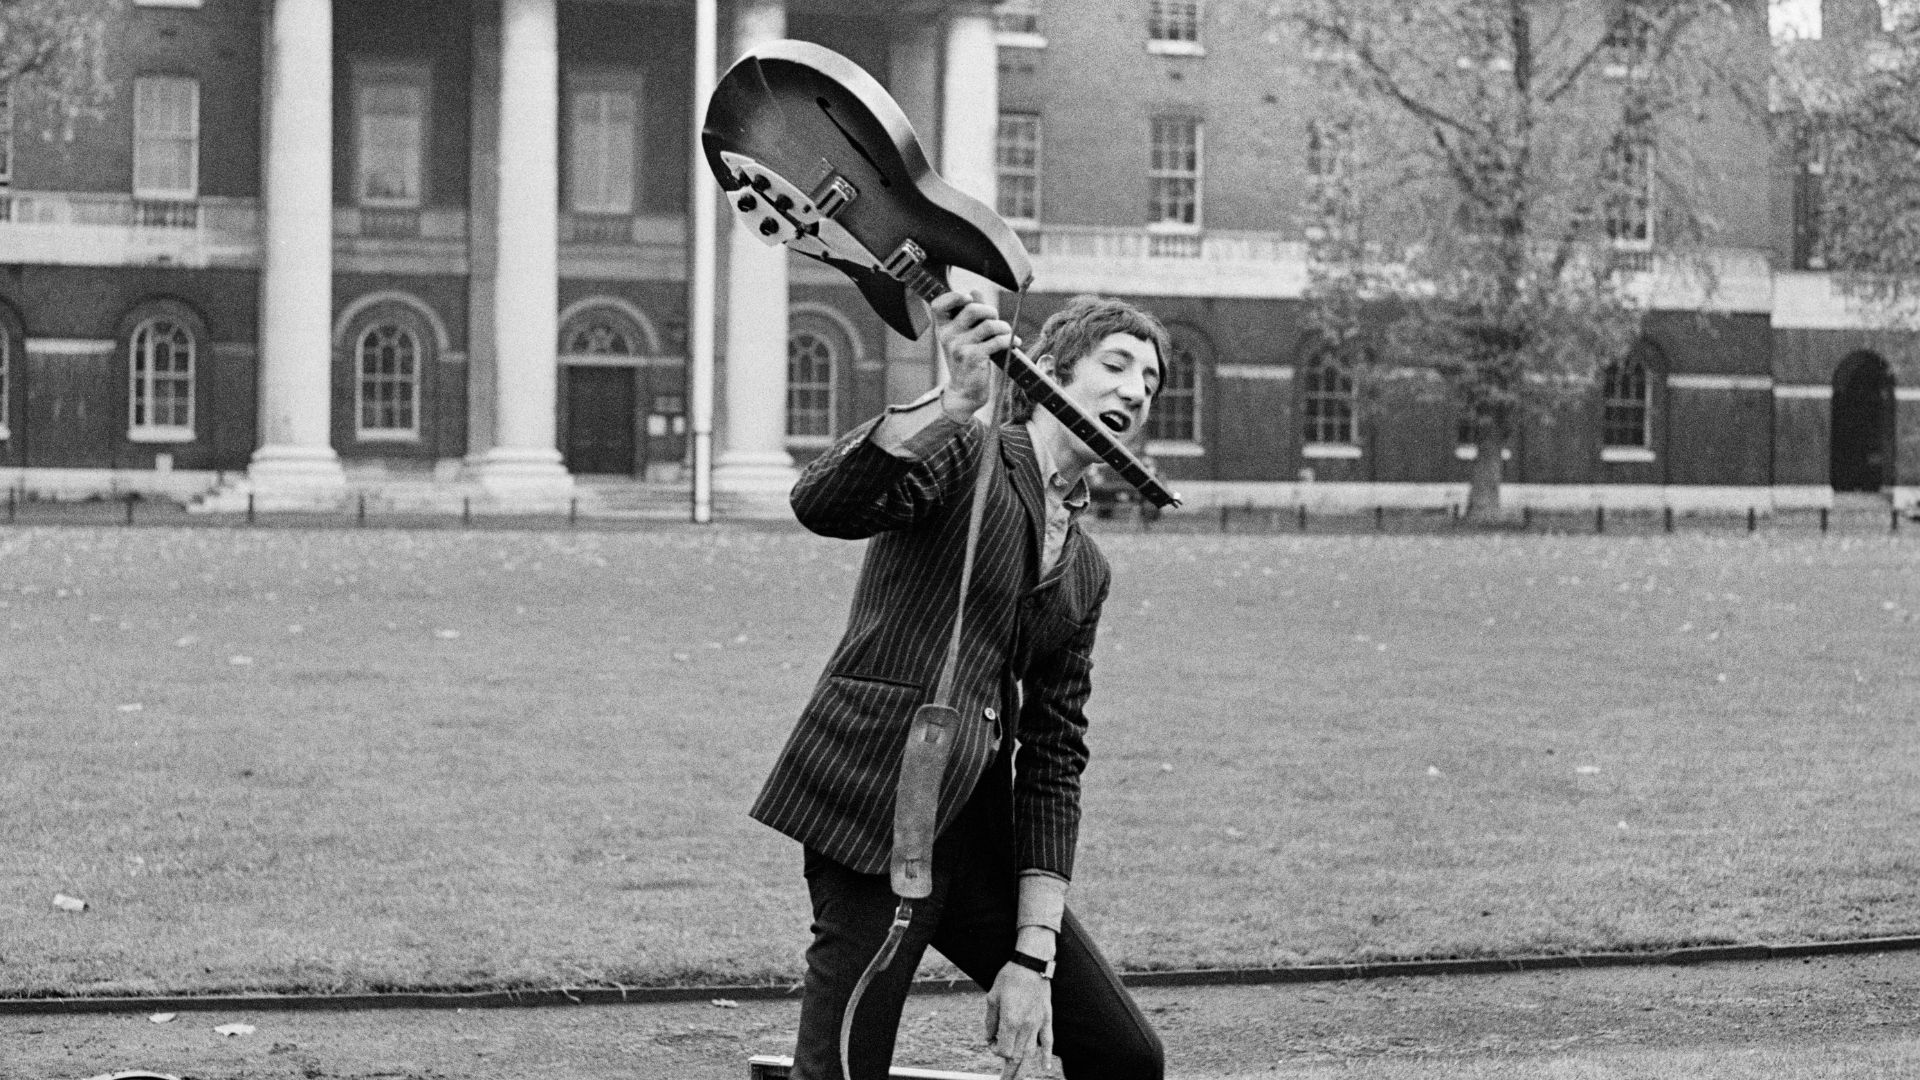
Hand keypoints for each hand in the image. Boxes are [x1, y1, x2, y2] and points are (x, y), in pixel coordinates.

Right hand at [931, 291, 1013, 421]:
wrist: (965, 391)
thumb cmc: (967, 360)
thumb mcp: (964, 337)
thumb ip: (969, 315)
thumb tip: (975, 291)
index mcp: (942, 328)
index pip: (939, 304)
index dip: (954, 296)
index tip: (968, 298)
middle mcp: (948, 336)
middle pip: (973, 309)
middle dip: (991, 311)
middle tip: (995, 321)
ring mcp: (959, 347)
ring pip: (989, 325)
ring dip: (1004, 327)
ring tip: (1006, 334)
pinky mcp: (974, 358)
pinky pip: (998, 340)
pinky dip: (1010, 340)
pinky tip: (1014, 344)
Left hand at [983, 961, 1052, 1078]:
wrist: (1032, 963)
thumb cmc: (1009, 978)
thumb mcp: (992, 997)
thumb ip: (990, 1021)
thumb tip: (989, 1038)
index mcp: (1010, 1021)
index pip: (1003, 1050)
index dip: (995, 1050)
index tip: (991, 1042)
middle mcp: (1025, 1026)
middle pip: (1017, 1057)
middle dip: (1009, 1073)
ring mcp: (1038, 1023)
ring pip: (1031, 1054)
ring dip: (1024, 1069)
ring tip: (1017, 1079)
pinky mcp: (1047, 1018)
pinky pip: (1048, 1041)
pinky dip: (1047, 1056)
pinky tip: (1045, 1068)